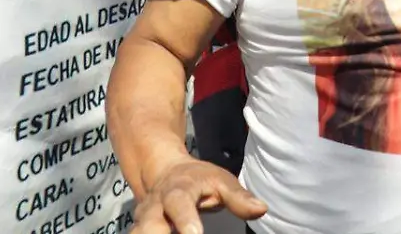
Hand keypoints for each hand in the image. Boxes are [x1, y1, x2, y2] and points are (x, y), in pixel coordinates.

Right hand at [133, 157, 266, 232]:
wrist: (165, 172)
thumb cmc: (198, 178)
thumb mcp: (221, 180)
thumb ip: (238, 197)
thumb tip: (261, 209)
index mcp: (177, 191)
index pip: (179, 205)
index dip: (185, 221)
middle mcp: (154, 207)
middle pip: (148, 225)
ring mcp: (142, 221)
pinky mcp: (139, 231)